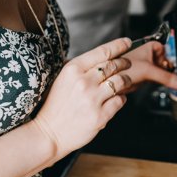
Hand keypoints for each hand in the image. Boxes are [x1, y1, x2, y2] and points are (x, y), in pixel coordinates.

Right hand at [32, 37, 132, 160]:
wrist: (49, 133)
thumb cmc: (55, 106)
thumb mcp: (62, 79)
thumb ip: (80, 69)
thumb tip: (101, 59)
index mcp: (72, 69)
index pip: (102, 52)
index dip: (118, 45)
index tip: (127, 42)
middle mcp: (83, 82)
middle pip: (114, 65)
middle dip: (124, 63)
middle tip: (127, 64)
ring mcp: (93, 99)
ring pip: (120, 81)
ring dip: (126, 80)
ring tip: (124, 82)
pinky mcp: (100, 116)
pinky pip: (120, 100)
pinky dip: (121, 98)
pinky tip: (116, 99)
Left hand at [123, 41, 176, 91]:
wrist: (107, 80)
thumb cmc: (122, 68)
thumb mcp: (149, 72)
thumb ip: (167, 77)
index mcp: (147, 46)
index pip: (164, 48)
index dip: (167, 57)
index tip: (169, 65)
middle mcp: (143, 52)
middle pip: (159, 60)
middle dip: (160, 69)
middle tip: (159, 73)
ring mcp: (139, 63)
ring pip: (153, 70)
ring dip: (153, 76)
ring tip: (147, 78)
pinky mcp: (135, 73)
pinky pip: (146, 77)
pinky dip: (146, 81)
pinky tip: (141, 82)